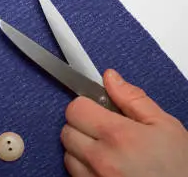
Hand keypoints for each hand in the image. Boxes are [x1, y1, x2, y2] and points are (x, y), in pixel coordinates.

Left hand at [61, 70, 187, 176]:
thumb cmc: (180, 167)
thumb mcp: (164, 125)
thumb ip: (133, 98)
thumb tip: (110, 78)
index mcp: (118, 135)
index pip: (76, 108)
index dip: (86, 104)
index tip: (96, 107)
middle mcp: (102, 159)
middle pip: (67, 131)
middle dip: (82, 124)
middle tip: (103, 128)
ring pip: (68, 155)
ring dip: (81, 149)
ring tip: (106, 150)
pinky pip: (75, 176)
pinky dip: (84, 169)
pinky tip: (106, 167)